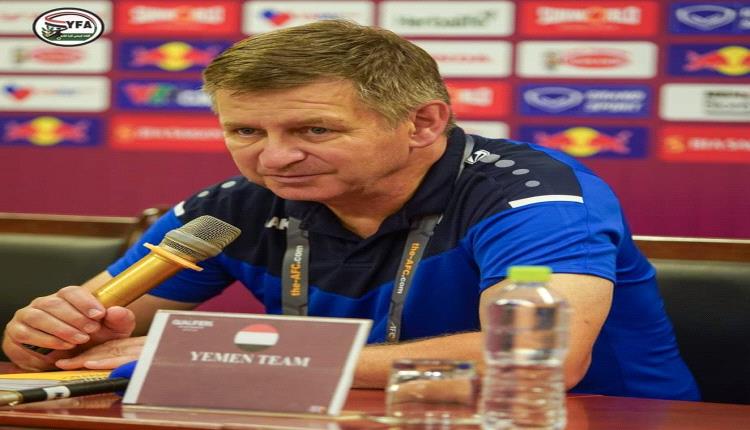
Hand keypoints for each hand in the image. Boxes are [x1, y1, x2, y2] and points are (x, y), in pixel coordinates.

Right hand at [2, 286, 134, 369]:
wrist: (72, 357)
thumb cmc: (92, 339)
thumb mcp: (113, 331)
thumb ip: (121, 319)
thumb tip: (115, 310)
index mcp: (66, 298)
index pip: (71, 292)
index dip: (85, 302)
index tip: (99, 315)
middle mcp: (43, 303)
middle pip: (53, 303)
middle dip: (73, 319)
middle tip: (89, 332)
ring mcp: (27, 317)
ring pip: (37, 317)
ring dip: (57, 330)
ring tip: (75, 343)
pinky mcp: (15, 334)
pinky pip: (23, 336)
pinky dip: (41, 344)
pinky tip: (56, 353)